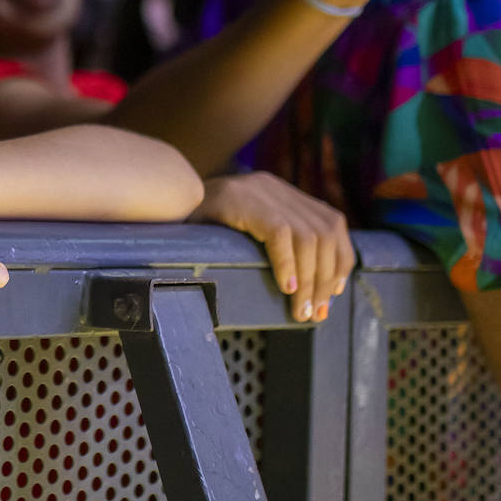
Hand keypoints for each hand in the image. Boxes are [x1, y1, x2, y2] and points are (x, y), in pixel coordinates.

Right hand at [190, 172, 353, 321]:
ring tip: (301, 311)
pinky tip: (286, 289)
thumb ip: (271, 241)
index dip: (339, 259)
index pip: (330, 222)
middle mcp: (275, 187)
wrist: (161, 199)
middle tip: (316, 313)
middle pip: (324, 233)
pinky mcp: (244, 199)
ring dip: (310, 280)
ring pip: (308, 238)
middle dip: (325, 278)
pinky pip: (279, 235)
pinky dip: (288, 264)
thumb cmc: (197, 226)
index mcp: (279, 192)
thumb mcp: (241, 228)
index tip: (333, 292)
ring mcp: (260, 190)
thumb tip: (299, 284)